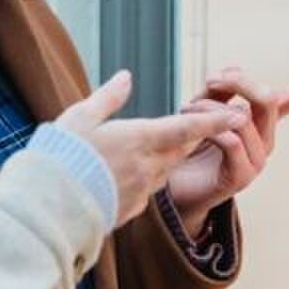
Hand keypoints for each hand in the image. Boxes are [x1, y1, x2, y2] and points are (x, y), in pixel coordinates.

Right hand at [55, 70, 248, 226]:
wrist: (48, 208)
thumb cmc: (61, 157)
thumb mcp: (79, 117)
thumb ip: (108, 98)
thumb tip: (126, 78)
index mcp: (139, 139)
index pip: (188, 127)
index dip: (216, 120)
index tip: (240, 114)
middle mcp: (148, 166)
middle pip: (182, 148)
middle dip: (193, 136)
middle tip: (202, 124)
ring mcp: (141, 191)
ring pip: (166, 169)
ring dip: (167, 157)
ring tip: (152, 148)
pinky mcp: (130, 210)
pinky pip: (146, 190)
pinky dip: (144, 179)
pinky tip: (122, 177)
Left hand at [164, 64, 288, 232]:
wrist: (172, 192)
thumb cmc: (187, 149)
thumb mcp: (202, 110)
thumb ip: (217, 91)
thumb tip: (232, 69)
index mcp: (260, 123)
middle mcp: (265, 141)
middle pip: (269, 98)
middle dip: (239, 81)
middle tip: (211, 80)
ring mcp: (257, 160)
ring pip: (244, 118)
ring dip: (211, 107)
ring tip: (186, 107)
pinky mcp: (242, 177)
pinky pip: (232, 141)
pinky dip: (211, 128)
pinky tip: (193, 129)